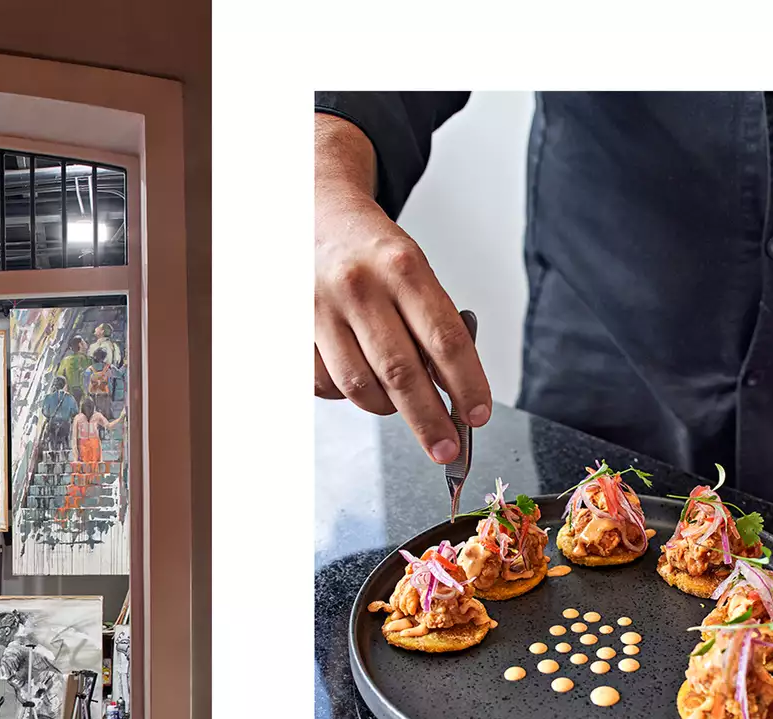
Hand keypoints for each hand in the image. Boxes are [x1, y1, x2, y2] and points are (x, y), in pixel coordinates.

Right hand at [314, 114, 491, 462]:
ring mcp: (321, 310)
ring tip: (402, 404)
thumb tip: (452, 392)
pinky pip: (327, 386)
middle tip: (447, 448)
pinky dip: (350, 395)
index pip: (444, 339)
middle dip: (429, 420)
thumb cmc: (372, 251)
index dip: (466, 385)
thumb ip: (432, 325)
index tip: (478, 416)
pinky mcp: (294, 330)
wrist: (312, 215)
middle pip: (401, 373)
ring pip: (361, 387)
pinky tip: (361, 378)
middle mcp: (359, 287)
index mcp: (402, 266)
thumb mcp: (413, 270)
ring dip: (388, 408)